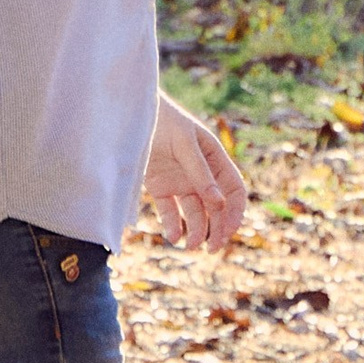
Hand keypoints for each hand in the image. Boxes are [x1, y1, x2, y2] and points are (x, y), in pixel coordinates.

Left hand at [144, 91, 248, 249]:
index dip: (235, 211)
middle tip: (212, 248)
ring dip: (195, 231)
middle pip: (216, 207)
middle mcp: (200, 173)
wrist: (128, 114)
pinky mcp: (160, 187)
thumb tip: (219, 203)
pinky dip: (172, 226)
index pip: (234, 190)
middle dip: (217, 228)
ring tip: (188, 246)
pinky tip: (173, 237)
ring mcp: (180, 181)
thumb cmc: (161, 120)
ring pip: (194, 213)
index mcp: (214, 159)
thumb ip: (200, 173)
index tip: (228, 230)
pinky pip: (170, 211)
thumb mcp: (184, 143)